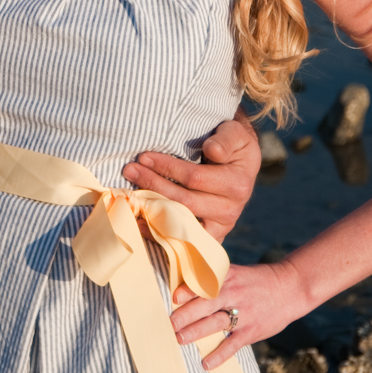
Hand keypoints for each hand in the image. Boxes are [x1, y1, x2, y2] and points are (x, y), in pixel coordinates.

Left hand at [123, 113, 259, 245]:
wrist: (242, 166)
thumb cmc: (234, 145)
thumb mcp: (235, 134)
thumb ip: (225, 139)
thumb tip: (212, 149)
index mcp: (237, 183)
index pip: (194, 177)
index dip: (167, 167)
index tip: (144, 156)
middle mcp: (230, 209)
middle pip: (183, 201)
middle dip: (152, 184)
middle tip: (129, 170)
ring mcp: (220, 226)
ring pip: (180, 221)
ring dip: (152, 207)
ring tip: (130, 194)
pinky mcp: (210, 236)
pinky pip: (183, 238)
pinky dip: (160, 231)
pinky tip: (141, 221)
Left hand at [169, 257, 308, 369]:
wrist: (291, 287)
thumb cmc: (256, 280)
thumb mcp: (235, 273)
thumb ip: (213, 279)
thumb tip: (184, 286)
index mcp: (227, 278)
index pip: (204, 284)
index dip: (188, 291)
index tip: (174, 297)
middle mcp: (233, 295)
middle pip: (205, 305)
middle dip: (185, 315)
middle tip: (169, 323)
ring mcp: (243, 314)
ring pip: (215, 324)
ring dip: (195, 332)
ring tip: (179, 339)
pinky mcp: (251, 331)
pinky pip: (232, 345)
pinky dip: (219, 355)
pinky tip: (206, 364)